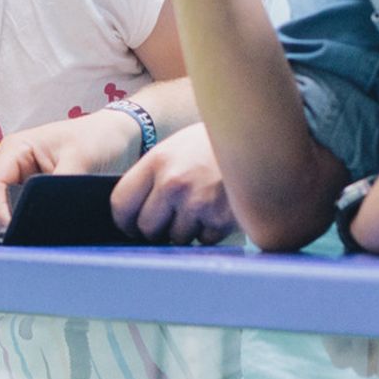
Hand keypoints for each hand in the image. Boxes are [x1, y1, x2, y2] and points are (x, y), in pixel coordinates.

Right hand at [0, 109, 143, 225]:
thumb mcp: (81, 160)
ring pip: (0, 199)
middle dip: (3, 216)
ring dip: (4, 214)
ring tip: (10, 234)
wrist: (120, 135)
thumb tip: (45, 214)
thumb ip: (59, 186)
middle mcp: (14, 159)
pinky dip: (4, 210)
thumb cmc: (100, 136)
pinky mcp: (33, 184)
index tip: (14, 230)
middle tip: (18, 236)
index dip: (0, 210)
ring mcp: (22, 172)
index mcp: (17, 148)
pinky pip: (10, 198)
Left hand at [109, 125, 238, 244]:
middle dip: (156, 230)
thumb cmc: (211, 146)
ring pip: (176, 237)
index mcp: (156, 161)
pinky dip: (209, 231)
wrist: (257, 139)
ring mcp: (197, 202)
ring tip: (200, 207)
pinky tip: (217, 210)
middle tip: (168, 221)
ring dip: (186, 230)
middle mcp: (173, 182)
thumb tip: (133, 215)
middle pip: (146, 227)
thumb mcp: (174, 150)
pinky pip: (204, 239)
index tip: (131, 225)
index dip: (124, 220)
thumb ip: (153, 178)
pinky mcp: (221, 218)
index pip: (121, 203)